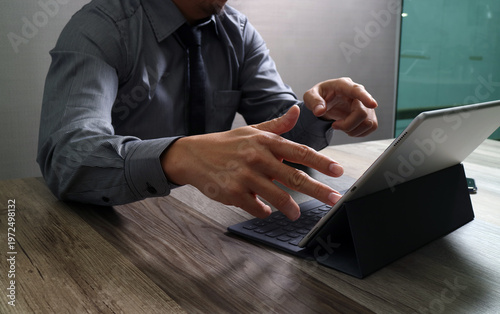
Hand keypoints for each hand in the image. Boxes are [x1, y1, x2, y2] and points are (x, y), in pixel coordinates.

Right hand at [160, 105, 343, 220]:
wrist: (193, 155)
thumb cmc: (225, 144)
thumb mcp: (251, 130)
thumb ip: (278, 125)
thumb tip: (297, 110)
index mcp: (265, 142)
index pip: (299, 151)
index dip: (321, 161)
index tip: (338, 170)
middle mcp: (257, 158)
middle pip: (294, 177)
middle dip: (318, 190)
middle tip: (334, 199)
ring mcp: (245, 176)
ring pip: (277, 196)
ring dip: (291, 208)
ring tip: (296, 213)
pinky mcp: (233, 193)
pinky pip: (256, 207)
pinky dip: (264, 211)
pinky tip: (265, 210)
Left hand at [303, 77, 377, 136]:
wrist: (326, 102)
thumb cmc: (319, 96)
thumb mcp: (310, 96)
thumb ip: (313, 101)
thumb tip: (320, 111)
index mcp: (343, 86)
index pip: (357, 90)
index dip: (365, 97)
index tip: (373, 104)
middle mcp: (357, 94)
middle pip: (362, 113)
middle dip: (347, 125)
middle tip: (335, 125)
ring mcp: (365, 104)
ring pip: (368, 122)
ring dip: (353, 130)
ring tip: (341, 126)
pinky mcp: (369, 114)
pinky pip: (371, 127)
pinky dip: (359, 132)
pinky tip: (349, 129)